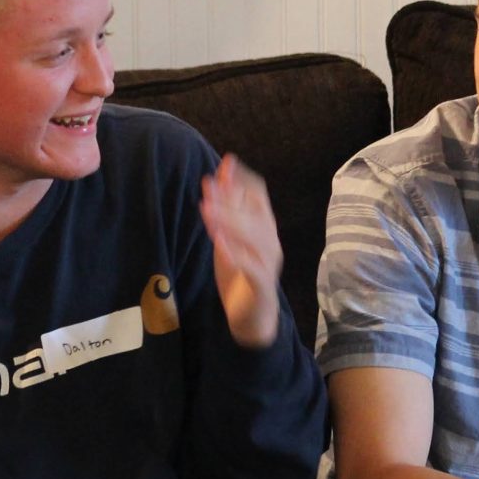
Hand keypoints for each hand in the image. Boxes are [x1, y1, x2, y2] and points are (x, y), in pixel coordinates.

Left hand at [200, 155, 283, 347]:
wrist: (253, 316)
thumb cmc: (240, 273)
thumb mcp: (230, 238)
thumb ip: (227, 212)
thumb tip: (215, 179)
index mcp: (265, 229)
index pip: (260, 196)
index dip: (244, 178)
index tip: (226, 163)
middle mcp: (270, 242)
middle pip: (254, 214)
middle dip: (231, 198)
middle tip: (208, 185)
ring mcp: (268, 263)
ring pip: (253, 237)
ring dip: (230, 221)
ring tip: (208, 209)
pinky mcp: (261, 285)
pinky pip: (250, 267)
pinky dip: (236, 254)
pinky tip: (220, 243)